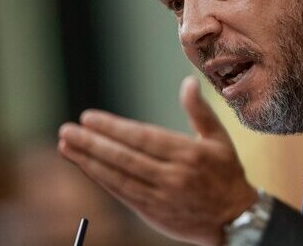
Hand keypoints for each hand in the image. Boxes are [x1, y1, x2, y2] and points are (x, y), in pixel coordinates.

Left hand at [58, 76, 257, 245]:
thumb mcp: (220, 139)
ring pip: (119, 177)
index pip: (143, 138)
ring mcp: (161, 196)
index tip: (89, 118)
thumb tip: (188, 82)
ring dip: (89, 162)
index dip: (114, 128)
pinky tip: (86, 166)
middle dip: (93, 143)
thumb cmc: (227, 174)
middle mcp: (173, 176)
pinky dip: (101, 179)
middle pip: (125, 157)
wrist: (235, 220)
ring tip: (67, 146)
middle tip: (68, 130)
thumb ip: (200, 111)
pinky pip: (122, 193)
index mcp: (189, 154)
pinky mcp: (153, 213)